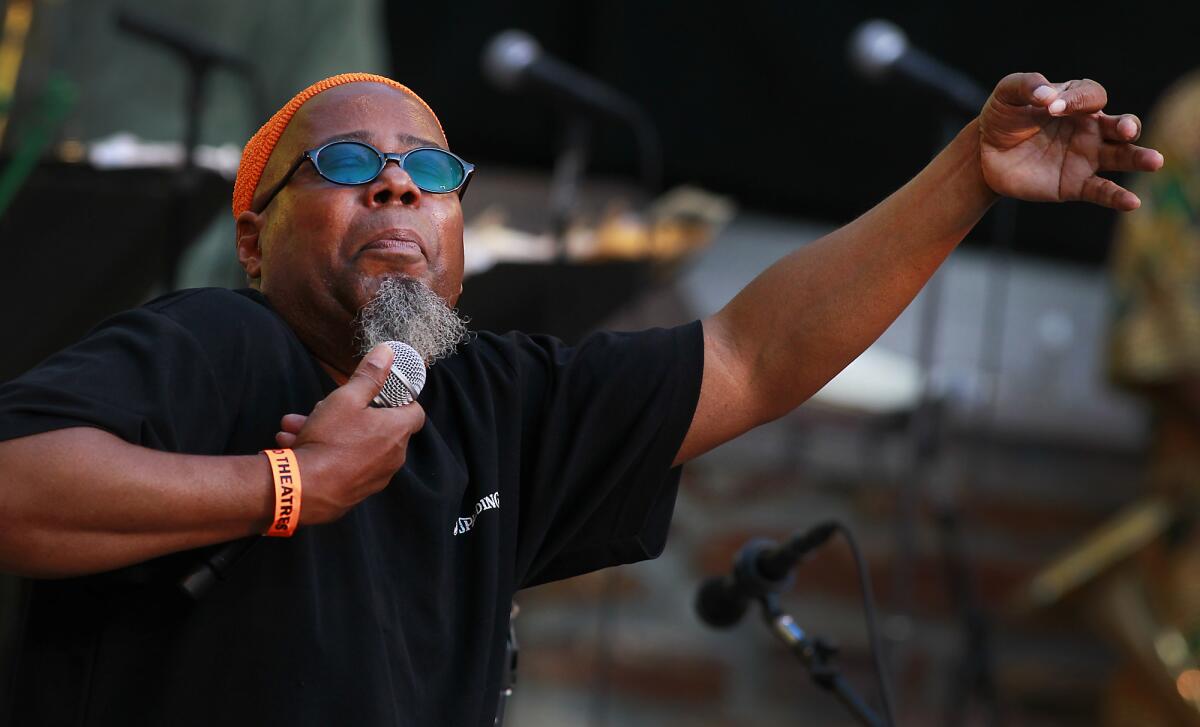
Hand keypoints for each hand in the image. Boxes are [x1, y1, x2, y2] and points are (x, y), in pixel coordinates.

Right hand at [274, 344, 424, 523]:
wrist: (303, 490)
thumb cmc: (329, 441)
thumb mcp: (346, 399)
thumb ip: (369, 375)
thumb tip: (387, 353)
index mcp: (397, 431)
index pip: (414, 411)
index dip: (399, 399)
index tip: (379, 393)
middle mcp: (393, 456)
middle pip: (377, 427)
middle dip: (348, 413)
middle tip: (322, 407)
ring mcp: (376, 476)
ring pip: (354, 445)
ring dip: (328, 432)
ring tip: (296, 425)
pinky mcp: (356, 490)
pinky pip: (344, 464)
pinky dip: (326, 453)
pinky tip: (293, 444)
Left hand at [978, 73, 1163, 209]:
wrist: (985, 154)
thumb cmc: (1003, 118)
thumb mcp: (1007, 93)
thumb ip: (1027, 86)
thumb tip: (1047, 96)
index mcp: (1077, 102)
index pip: (1091, 96)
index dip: (1076, 100)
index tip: (1050, 108)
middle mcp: (1090, 129)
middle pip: (1121, 125)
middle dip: (1128, 126)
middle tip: (1127, 130)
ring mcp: (1086, 157)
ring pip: (1121, 156)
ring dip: (1138, 157)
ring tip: (1154, 161)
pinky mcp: (1074, 184)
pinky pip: (1101, 191)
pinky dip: (1117, 197)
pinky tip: (1132, 202)